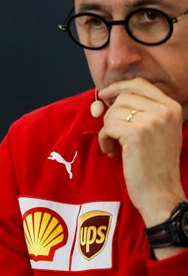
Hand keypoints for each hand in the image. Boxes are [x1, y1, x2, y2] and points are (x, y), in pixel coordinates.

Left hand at [97, 78, 185, 226]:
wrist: (161, 191)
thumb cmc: (154, 164)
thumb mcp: (156, 131)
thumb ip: (140, 111)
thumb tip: (108, 96)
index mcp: (172, 107)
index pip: (140, 84)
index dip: (118, 87)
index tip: (105, 95)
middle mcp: (164, 110)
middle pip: (122, 97)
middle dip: (111, 115)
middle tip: (113, 134)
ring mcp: (151, 120)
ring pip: (113, 112)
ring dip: (107, 130)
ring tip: (114, 147)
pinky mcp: (136, 133)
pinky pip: (108, 126)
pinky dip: (104, 140)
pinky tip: (112, 152)